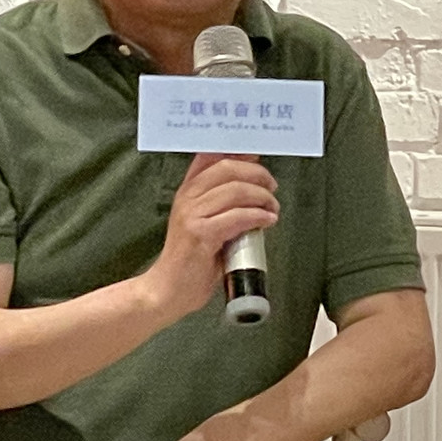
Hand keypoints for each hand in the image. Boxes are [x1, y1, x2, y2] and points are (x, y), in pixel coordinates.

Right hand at [145, 152, 277, 318]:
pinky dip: (257, 216)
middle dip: (256, 174)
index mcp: (187, 189)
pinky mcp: (201, 234)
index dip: (237, 151)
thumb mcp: (203, 221)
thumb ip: (221, 203)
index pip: (210, 156)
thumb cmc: (191, 258)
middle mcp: (187, 196)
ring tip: (273, 207)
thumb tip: (253, 187)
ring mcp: (192, 214)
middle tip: (272, 187)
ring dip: (262, 197)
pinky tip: (268, 220)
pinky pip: (236, 216)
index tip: (258, 154)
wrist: (168, 289)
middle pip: (227, 168)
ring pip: (235, 191)